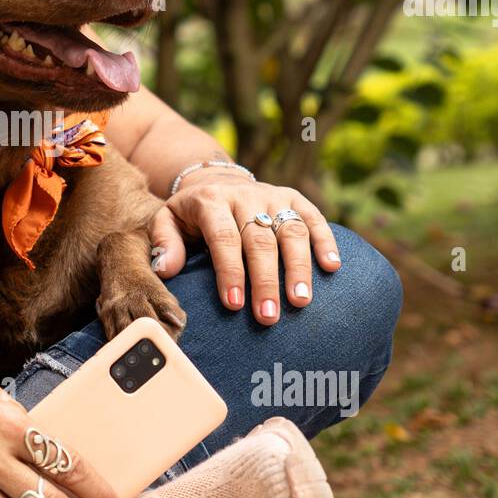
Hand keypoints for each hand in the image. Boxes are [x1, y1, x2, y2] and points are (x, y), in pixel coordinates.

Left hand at [147, 169, 341, 325]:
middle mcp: (245, 196)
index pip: (223, 237)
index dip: (230, 271)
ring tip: (300, 301)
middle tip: (268, 316)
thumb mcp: (167, 221)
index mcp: (211, 201)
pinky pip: (314, 218)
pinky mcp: (294, 198)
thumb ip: (165, 243)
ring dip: (298, 267)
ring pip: (290, 230)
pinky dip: (326, 241)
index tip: (235, 304)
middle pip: (259, 240)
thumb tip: (167, 270)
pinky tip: (332, 267)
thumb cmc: (190, 214)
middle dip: (265, 280)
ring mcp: (273, 196)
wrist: (215, 180)